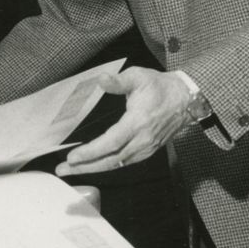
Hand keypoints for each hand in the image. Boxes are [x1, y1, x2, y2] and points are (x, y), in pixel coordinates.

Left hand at [55, 67, 193, 176]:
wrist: (186, 99)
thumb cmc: (160, 87)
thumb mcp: (138, 76)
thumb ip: (119, 81)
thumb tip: (101, 79)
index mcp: (138, 122)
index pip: (112, 142)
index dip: (91, 152)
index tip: (72, 157)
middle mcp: (142, 140)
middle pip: (111, 160)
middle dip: (85, 167)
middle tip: (62, 170)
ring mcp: (146, 148)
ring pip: (117, 164)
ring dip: (93, 169)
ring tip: (71, 170)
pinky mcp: (147, 151)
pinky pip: (124, 163)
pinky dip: (106, 166)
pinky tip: (91, 166)